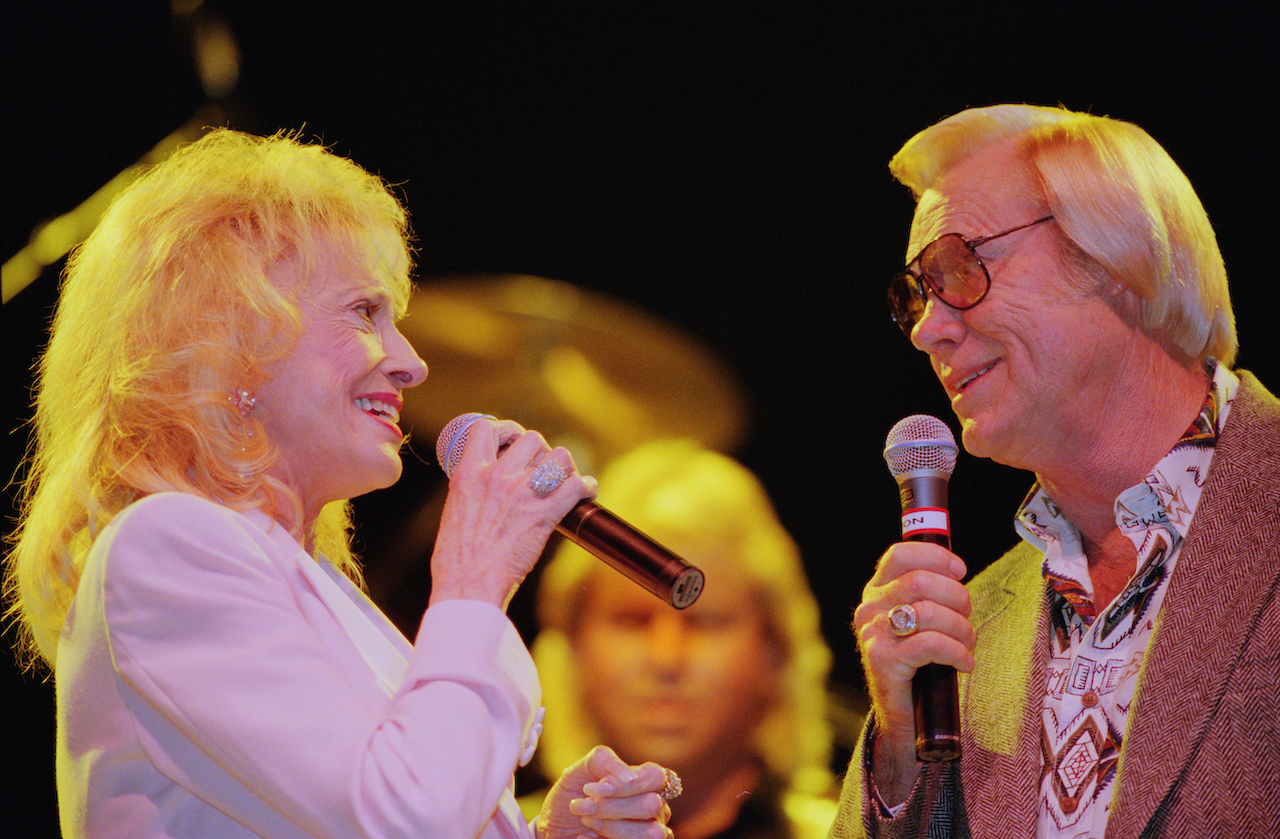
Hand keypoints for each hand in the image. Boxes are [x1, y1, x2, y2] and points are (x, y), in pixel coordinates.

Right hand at [430, 418, 596, 608]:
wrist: (468, 585)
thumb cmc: (457, 559)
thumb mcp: (454, 511)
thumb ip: (472, 492)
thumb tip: (486, 490)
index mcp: (469, 473)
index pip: (487, 428)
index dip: (506, 429)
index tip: (513, 442)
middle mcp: (496, 476)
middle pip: (532, 438)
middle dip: (542, 451)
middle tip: (544, 469)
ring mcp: (522, 492)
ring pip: (559, 456)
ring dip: (566, 467)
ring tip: (565, 480)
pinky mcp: (544, 513)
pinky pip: (576, 485)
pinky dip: (586, 487)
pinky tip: (586, 493)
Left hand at [538, 746, 671, 838]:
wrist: (555, 827)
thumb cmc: (572, 795)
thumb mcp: (580, 770)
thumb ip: (604, 761)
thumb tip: (629, 775)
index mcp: (645, 782)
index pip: (655, 776)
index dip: (627, 783)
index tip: (592, 789)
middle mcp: (654, 808)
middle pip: (652, 805)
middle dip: (611, 807)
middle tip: (584, 806)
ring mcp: (648, 832)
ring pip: (651, 833)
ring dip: (610, 827)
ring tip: (586, 821)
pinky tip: (584, 837)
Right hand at [853, 541, 973, 800]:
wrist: (902, 719)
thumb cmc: (918, 666)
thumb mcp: (917, 622)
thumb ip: (927, 595)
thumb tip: (956, 573)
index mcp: (876, 591)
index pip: (900, 555)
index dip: (935, 557)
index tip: (960, 570)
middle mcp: (869, 608)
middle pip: (920, 581)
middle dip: (957, 597)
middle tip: (967, 617)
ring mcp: (873, 634)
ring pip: (929, 611)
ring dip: (962, 628)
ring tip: (967, 644)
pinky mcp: (883, 662)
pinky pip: (931, 645)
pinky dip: (957, 652)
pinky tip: (964, 663)